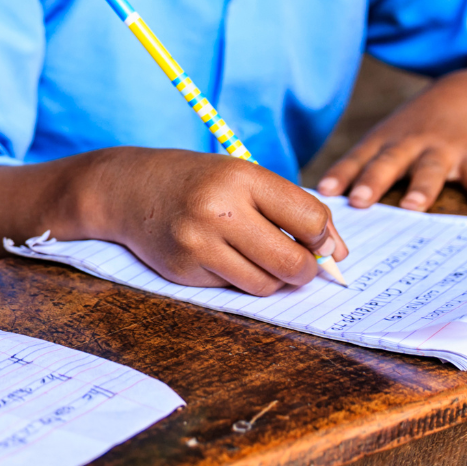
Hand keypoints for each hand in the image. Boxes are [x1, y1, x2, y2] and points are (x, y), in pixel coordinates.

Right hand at [64, 148, 345, 294]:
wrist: (128, 189)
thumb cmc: (198, 181)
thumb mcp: (242, 177)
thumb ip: (290, 209)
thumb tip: (338, 254)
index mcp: (242, 177)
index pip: (311, 219)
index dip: (325, 237)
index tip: (319, 241)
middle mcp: (219, 210)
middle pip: (292, 262)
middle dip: (306, 269)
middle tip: (299, 263)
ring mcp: (198, 244)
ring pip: (265, 284)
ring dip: (272, 277)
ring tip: (257, 257)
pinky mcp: (183, 271)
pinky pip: (232, 288)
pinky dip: (237, 278)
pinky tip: (220, 256)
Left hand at [317, 73, 466, 213]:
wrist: (466, 95)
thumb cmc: (412, 129)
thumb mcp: (384, 139)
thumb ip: (359, 168)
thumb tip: (323, 202)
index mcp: (384, 143)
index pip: (357, 159)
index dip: (340, 174)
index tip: (323, 192)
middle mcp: (409, 145)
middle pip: (389, 163)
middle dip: (373, 180)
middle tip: (359, 200)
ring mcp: (442, 149)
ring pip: (430, 169)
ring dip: (421, 188)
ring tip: (413, 206)